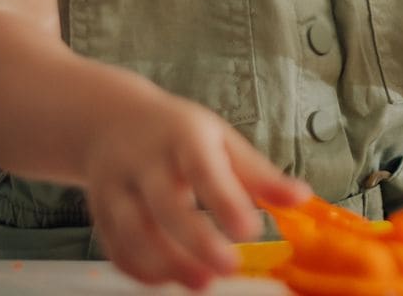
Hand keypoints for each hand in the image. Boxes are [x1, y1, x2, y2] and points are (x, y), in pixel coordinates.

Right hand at [83, 91, 309, 289]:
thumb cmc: (179, 134)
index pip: (203, 169)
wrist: (110, 122)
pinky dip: (139, 269)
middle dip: (196, 240)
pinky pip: (115, 246)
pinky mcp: (100, 212)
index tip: (252, 231)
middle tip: (229, 267)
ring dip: (166, 262)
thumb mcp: (221, 140)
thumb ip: (259, 174)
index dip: (225, 202)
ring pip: (133, 231)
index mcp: (182, 136)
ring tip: (202, 283)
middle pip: (165, 205)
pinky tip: (168, 281)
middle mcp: (144, 161)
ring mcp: (116, 187)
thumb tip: (303, 199)